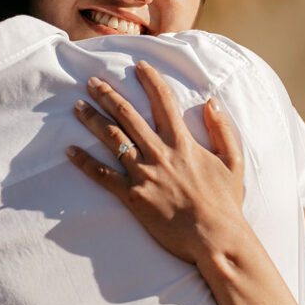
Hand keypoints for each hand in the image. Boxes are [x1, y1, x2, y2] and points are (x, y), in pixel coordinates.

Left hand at [66, 59, 245, 265]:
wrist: (215, 239)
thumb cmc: (225, 204)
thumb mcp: (234, 162)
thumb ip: (222, 130)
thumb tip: (211, 103)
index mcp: (183, 143)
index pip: (164, 102)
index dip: (151, 80)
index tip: (139, 66)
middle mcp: (160, 153)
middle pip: (128, 116)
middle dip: (108, 95)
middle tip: (92, 82)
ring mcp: (143, 174)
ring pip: (112, 139)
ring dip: (92, 119)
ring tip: (77, 106)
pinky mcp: (132, 197)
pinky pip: (102, 176)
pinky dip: (85, 162)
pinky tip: (70, 151)